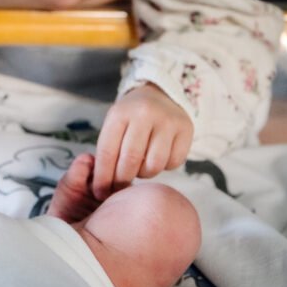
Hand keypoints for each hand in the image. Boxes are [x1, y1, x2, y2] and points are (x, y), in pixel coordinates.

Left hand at [92, 83, 192, 199]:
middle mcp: (144, 113)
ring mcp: (167, 120)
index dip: (103, 177)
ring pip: (154, 165)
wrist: (160, 94)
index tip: (100, 193)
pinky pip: (174, 162)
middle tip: (119, 187)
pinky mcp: (186, 129)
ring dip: (144, 174)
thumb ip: (108, 151)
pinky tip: (158, 157)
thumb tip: (101, 186)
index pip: (108, 151)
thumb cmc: (131, 117)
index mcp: (120, 112)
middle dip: (122, 180)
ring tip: (140, 166)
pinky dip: (165, 167)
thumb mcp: (115, 124)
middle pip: (130, 160)